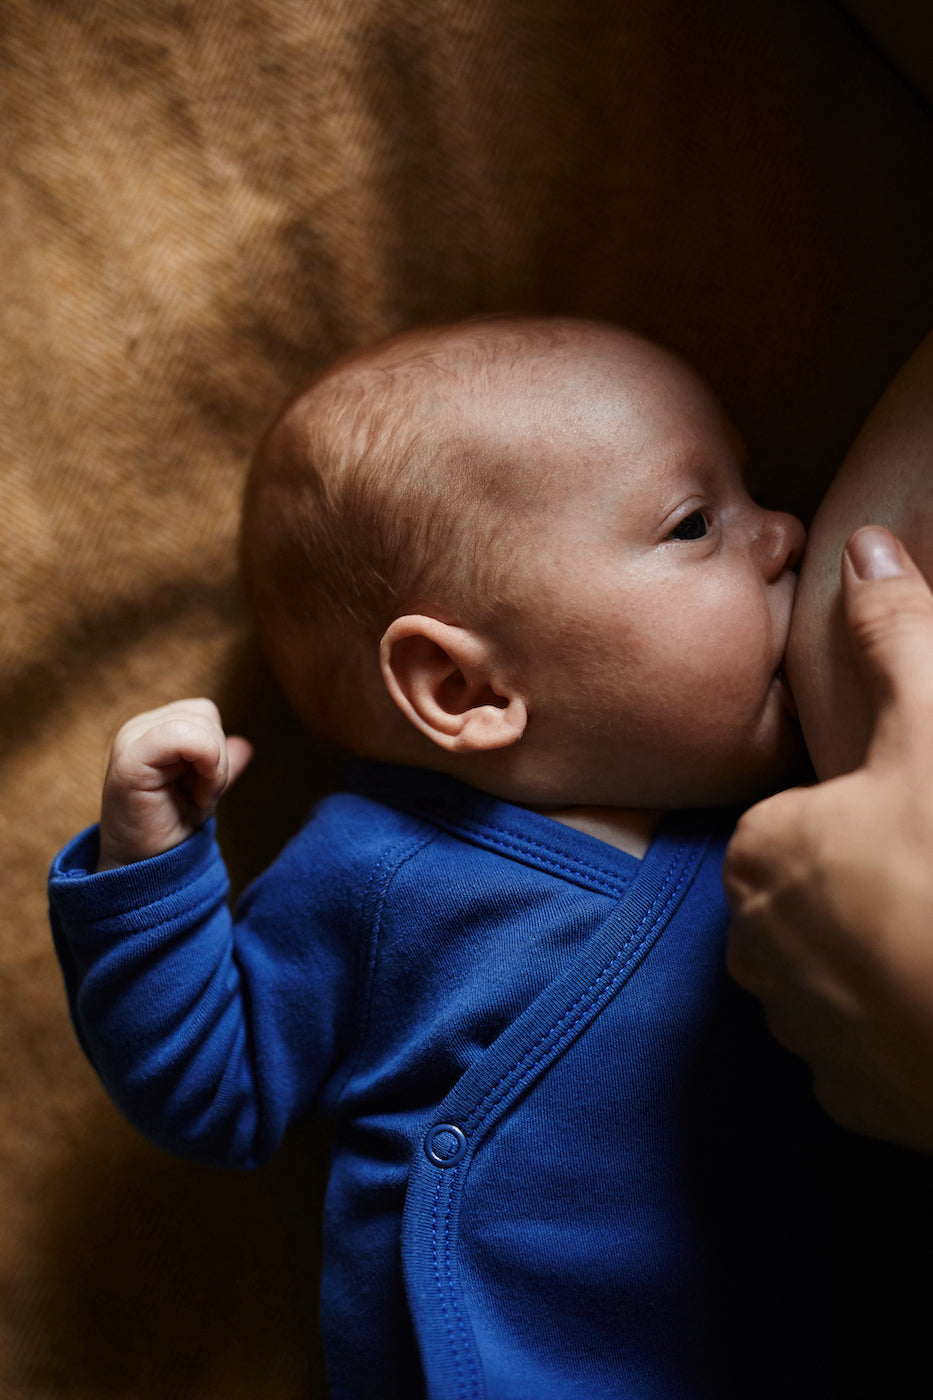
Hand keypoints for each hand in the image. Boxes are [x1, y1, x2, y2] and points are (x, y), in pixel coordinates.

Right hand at [97, 698, 253, 870]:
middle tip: (195, 796)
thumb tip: (245, 746)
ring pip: (200, 726)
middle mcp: (138, 727)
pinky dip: (203, 767)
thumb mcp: (205, 788)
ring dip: (211, 769)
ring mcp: (130, 740)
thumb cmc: (171, 826)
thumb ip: (219, 763)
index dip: (216, 750)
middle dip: (216, 760)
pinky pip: (182, 736)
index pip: (204, 713)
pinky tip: (192, 796)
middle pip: (206, 716)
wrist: (147, 867)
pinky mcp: (129, 759)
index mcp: (153, 728)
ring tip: (189, 797)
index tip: (200, 787)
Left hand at [724, 527, 932, 1151]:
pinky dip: (905, 1030)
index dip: (867, 818)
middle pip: (817, 897)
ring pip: (840, 972)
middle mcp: (755, 951)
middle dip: (872, 887)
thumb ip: (893, 634)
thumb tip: (864, 544)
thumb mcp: (932, 729)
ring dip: (888, 957)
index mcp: (762, 856)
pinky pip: (869, 1048)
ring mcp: (804, 1035)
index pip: (799, 823)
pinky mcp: (855, 1103)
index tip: (922, 827)